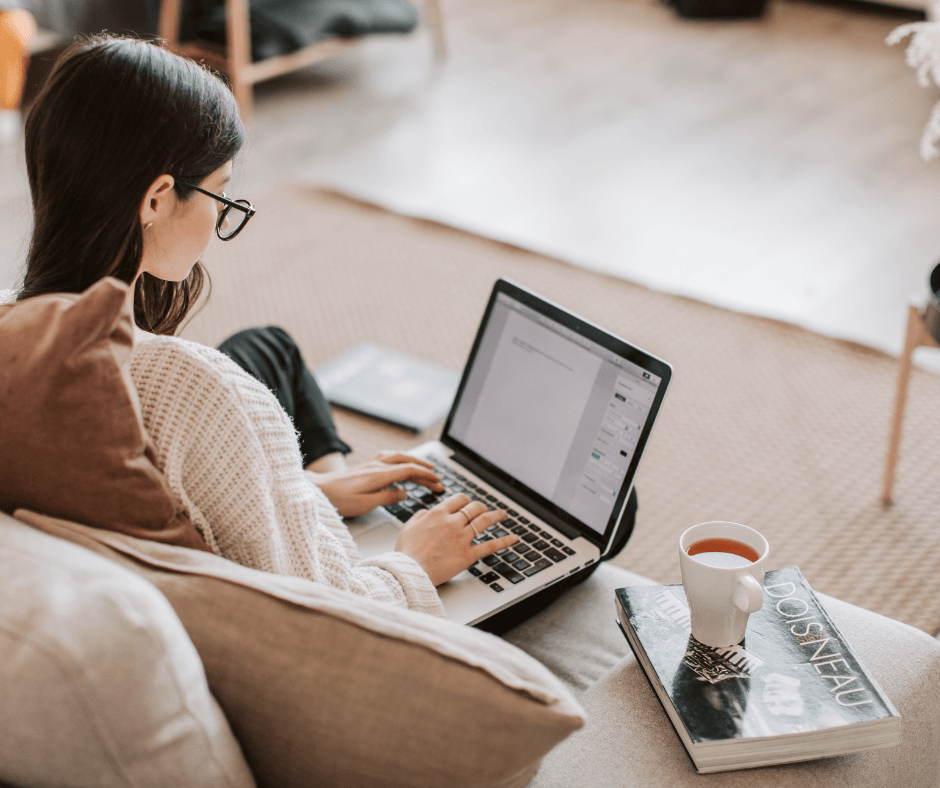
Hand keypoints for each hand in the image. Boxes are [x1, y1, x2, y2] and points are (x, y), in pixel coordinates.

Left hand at [306, 450, 443, 517]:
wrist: (317, 490)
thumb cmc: (338, 500)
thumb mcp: (364, 504)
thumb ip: (386, 498)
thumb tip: (404, 493)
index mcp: (379, 475)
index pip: (409, 471)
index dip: (426, 475)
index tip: (438, 482)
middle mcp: (376, 466)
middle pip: (406, 462)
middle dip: (424, 469)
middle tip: (437, 478)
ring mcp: (370, 464)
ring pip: (398, 457)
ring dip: (414, 461)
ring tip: (425, 467)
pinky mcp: (365, 466)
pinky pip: (388, 456)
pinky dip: (400, 458)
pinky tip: (401, 462)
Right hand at [395, 493, 517, 585]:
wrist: (410, 571)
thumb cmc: (406, 552)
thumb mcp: (408, 527)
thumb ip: (421, 516)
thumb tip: (428, 512)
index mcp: (438, 514)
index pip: (459, 499)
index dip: (466, 500)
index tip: (468, 503)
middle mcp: (453, 522)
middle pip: (474, 507)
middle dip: (481, 506)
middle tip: (484, 509)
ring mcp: (463, 538)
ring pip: (484, 521)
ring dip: (496, 516)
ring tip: (502, 515)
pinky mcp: (469, 555)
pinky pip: (490, 546)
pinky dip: (504, 541)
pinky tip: (513, 538)